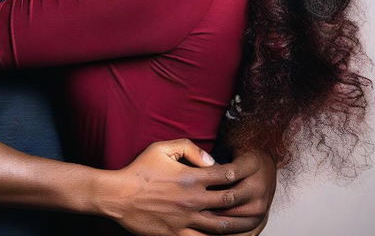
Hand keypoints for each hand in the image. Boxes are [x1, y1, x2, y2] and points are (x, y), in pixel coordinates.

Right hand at [101, 139, 267, 235]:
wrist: (119, 196)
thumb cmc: (140, 170)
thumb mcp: (161, 148)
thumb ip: (188, 148)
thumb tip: (211, 159)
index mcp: (191, 177)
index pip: (226, 175)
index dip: (239, 173)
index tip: (245, 173)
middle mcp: (192, 200)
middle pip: (230, 201)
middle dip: (245, 199)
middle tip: (255, 198)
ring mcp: (186, 220)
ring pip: (222, 226)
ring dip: (238, 224)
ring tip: (250, 223)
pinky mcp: (177, 235)